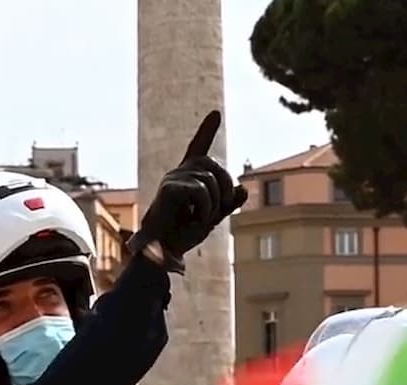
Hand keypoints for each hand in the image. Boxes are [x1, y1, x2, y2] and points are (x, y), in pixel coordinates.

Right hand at [129, 111, 247, 273]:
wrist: (163, 250)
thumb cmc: (183, 234)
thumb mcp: (212, 216)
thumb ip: (228, 202)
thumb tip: (243, 189)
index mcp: (188, 177)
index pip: (198, 148)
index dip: (206, 130)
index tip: (215, 113)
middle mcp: (178, 173)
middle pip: (214, 165)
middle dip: (225, 186)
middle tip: (218, 211)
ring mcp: (172, 178)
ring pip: (210, 180)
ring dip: (213, 204)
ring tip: (198, 220)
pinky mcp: (169, 187)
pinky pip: (201, 191)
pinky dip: (205, 209)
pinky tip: (193, 220)